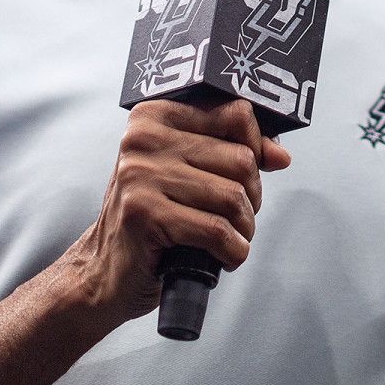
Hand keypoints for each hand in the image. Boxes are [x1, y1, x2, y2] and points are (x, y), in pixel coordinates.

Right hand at [54, 98, 290, 327]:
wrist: (102, 270)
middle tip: (238, 216)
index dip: (257, 147)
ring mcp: (140, 175)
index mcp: (155, 116)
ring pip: (232, 196)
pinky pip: (216, 230)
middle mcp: (144, 138)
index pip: (236, 114)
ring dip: (244, 227)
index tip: (252, 174)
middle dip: (251, 196)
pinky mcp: (143, 213)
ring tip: (233, 238)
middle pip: (241, 159)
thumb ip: (234, 153)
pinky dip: (233, 250)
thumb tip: (281, 157)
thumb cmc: (154, 216)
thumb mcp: (190, 173)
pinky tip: (226, 256)